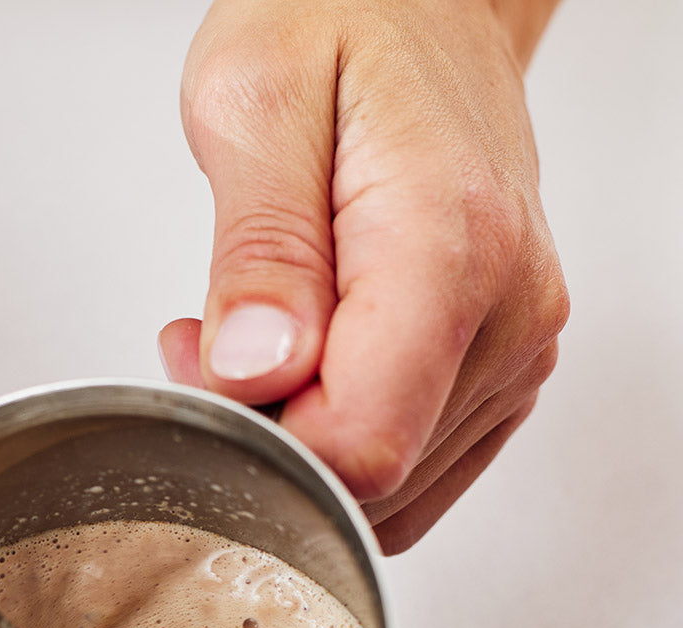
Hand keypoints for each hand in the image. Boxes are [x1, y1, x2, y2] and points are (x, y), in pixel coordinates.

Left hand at [158, 0, 568, 552]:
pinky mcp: (501, 370)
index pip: (359, 444)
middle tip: (212, 340)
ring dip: (300, 436)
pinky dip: (340, 440)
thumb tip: (259, 373)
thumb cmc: (340, 25)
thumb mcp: (254, 102)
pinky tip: (306, 365)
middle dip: (267, 436)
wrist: (425, 5)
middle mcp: (507, 312)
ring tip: (259, 333)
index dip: (260, 443)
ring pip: (389, 486)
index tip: (205, 373)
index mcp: (449, 246)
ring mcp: (515, 348)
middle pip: (369, 476)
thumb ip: (259, 252)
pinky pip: (414, 472)